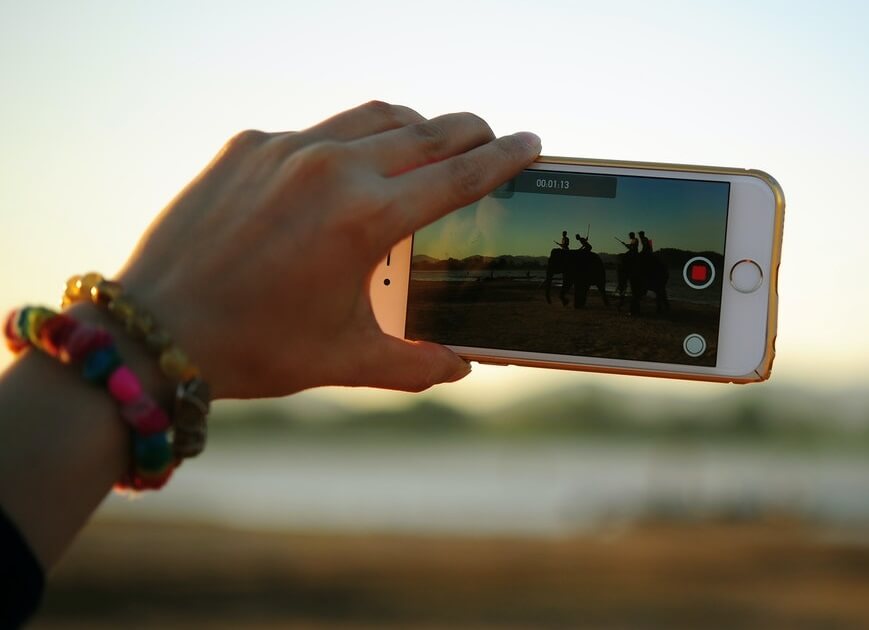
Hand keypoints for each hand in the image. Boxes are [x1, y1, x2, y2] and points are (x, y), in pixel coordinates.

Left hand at [116, 101, 540, 397]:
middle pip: (426, 130)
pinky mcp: (247, 145)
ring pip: (373, 116)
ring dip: (414, 125)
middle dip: (470, 131)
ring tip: (430, 141)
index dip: (505, 158)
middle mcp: (331, 169)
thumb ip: (417, 363)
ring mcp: (285, 149)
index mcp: (367, 218)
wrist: (156, 331)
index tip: (533, 142)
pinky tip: (348, 168)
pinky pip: (317, 130)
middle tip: (491, 138)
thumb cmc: (257, 349)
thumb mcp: (347, 359)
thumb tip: (462, 366)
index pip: (460, 174)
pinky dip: (349, 141)